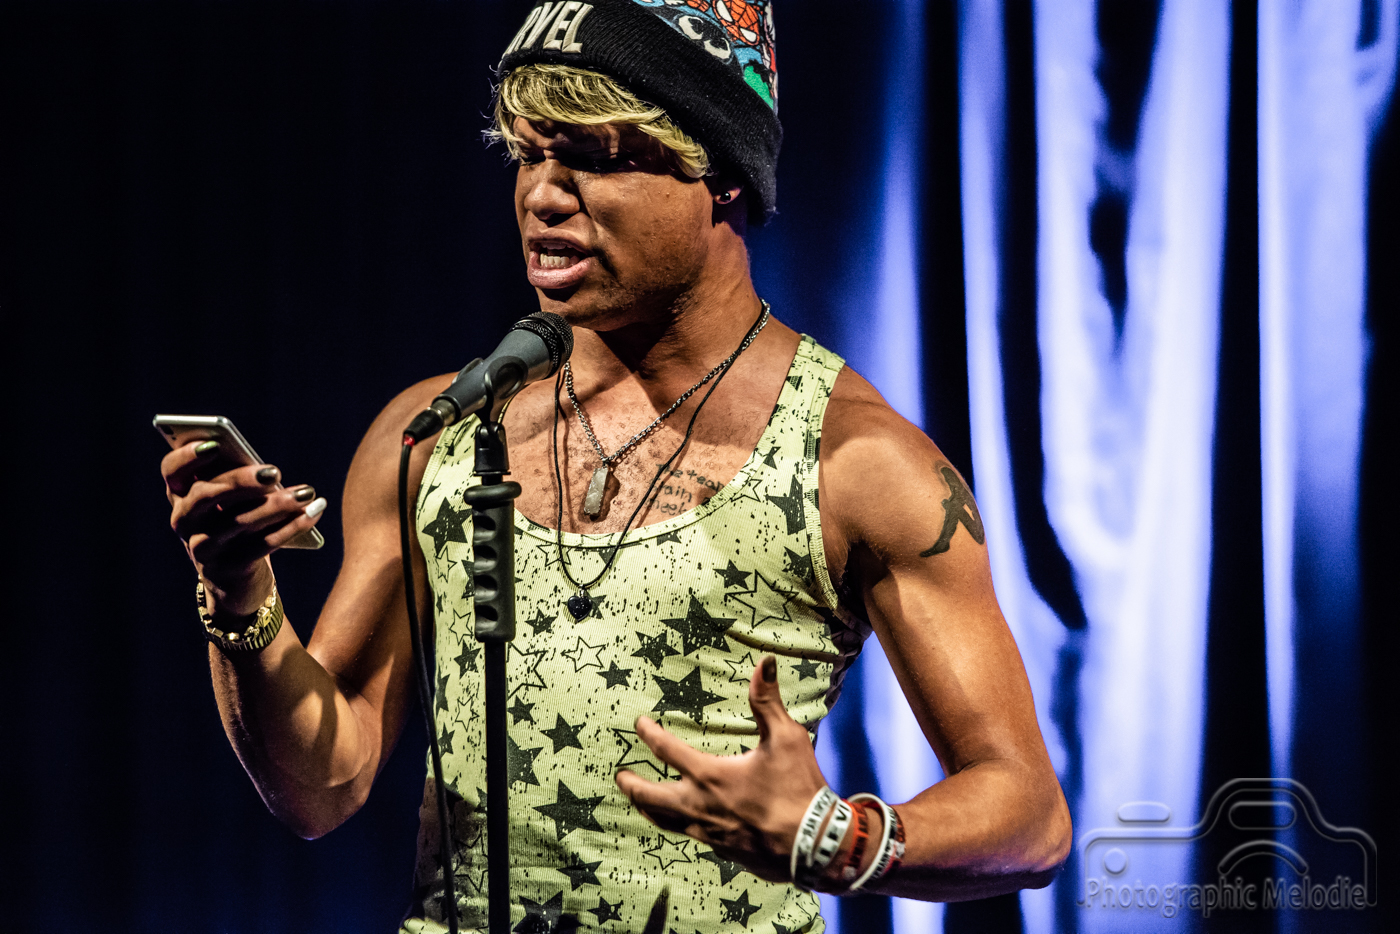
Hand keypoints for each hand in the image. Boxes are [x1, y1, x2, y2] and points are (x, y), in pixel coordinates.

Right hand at [162, 440, 325, 613]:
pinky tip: (312, 514)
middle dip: (241, 482)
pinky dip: (290, 527)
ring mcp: (201, 548)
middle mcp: (184, 521)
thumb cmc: (237, 522)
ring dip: (277, 505)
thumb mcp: (233, 500)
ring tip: (306, 493)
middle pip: (205, 496)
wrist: (235, 578)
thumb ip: (239, 481)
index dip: (187, 457)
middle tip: (274, 472)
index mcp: (181, 495)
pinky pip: (260, 545)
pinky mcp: (226, 569)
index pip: (172, 472)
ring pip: (238, 522)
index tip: (215, 444)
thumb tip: (268, 474)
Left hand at [614, 655, 827, 882]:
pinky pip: (690, 835)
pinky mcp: (722, 850)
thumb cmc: (798, 790)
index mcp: (710, 776)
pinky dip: (677, 824)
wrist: (814, 847)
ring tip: (640, 801)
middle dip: (632, 785)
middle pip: (651, 796)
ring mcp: (709, 832)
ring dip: (648, 807)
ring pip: (665, 821)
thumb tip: (765, 662)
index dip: (649, 734)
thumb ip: (768, 701)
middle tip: (620, 776)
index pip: (667, 751)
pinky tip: (684, 822)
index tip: (639, 724)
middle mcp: (701, 806)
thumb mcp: (786, 739)